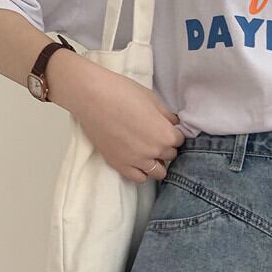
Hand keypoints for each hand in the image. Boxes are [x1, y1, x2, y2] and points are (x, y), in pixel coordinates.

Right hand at [45, 49, 184, 183]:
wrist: (91, 97)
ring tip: (148, 152)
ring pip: (158, 172)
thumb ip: (167, 116)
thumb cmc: (123, 92)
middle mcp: (154, 152)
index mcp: (165, 135)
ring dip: (157, 163)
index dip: (173, 133)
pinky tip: (138, 162)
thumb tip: (174, 124)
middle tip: (154, 136)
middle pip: (170, 156)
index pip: (179, 140)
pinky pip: (139, 179)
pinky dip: (141, 173)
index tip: (165, 128)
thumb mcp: (152, 99)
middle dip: (165, 147)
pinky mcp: (120, 165)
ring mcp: (137, 161)